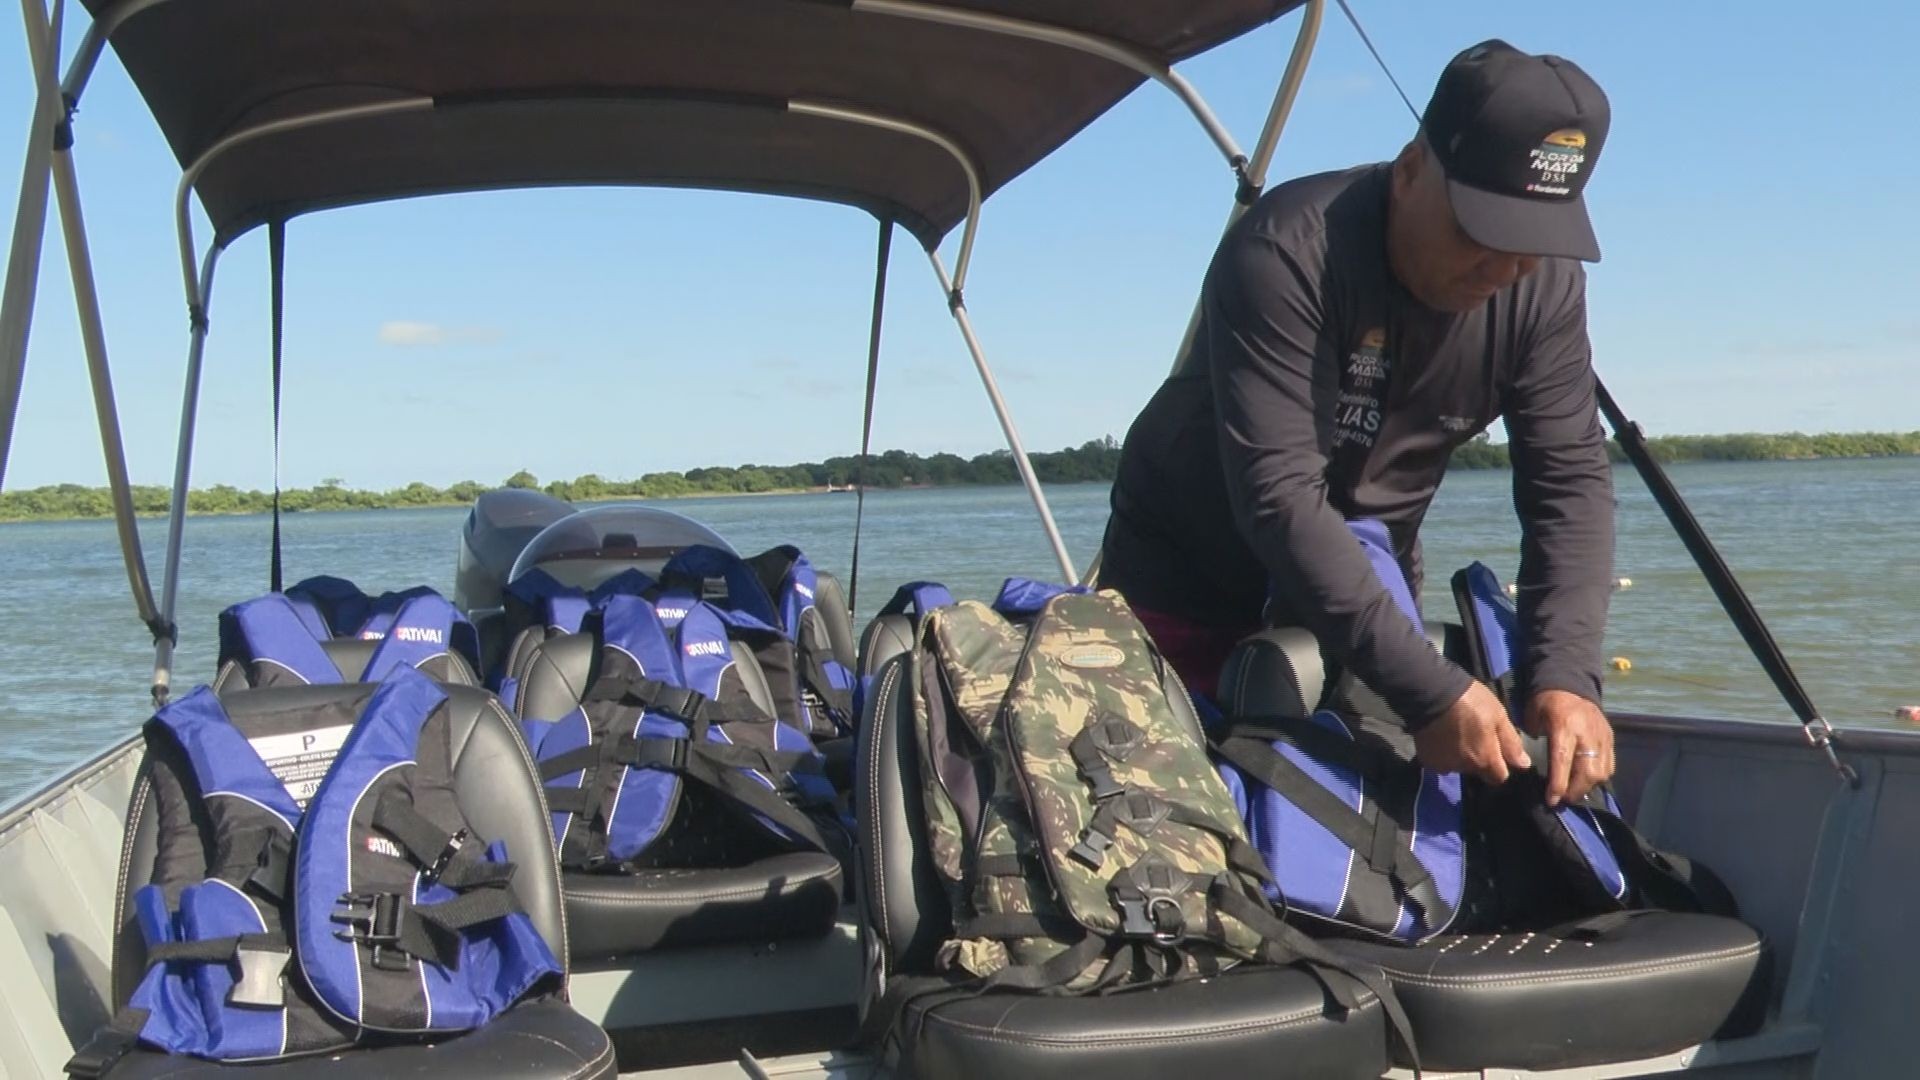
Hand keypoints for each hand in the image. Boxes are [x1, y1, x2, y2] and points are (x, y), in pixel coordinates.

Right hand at [1414, 681, 1532, 784]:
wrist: (1431, 693)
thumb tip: (1523, 765)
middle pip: (1476, 770)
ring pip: (1457, 765)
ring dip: (1459, 755)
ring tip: (1455, 734)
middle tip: (1474, 735)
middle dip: (1478, 758)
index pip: (1499, 777)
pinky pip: (1439, 761)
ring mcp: (1443, 764)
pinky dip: (1442, 753)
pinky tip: (1440, 737)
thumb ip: (1511, 743)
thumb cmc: (1471, 702)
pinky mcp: (1426, 759)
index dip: (1500, 764)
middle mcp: (1464, 768)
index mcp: (1485, 760)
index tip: (1495, 749)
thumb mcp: (1499, 716)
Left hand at [1523, 689, 1614, 806]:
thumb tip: (1531, 768)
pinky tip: (1585, 781)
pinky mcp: (1610, 738)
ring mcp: (1602, 736)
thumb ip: (1533, 742)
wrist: (1569, 684)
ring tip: (1573, 792)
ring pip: (1602, 771)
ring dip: (1587, 787)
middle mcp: (1587, 733)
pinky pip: (1609, 765)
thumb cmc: (1545, 703)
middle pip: (1588, 771)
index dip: (1558, 784)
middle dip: (1575, 791)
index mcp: (1565, 726)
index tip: (1552, 800)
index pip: (1563, 761)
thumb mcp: (1533, 718)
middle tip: (1563, 799)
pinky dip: (1598, 778)